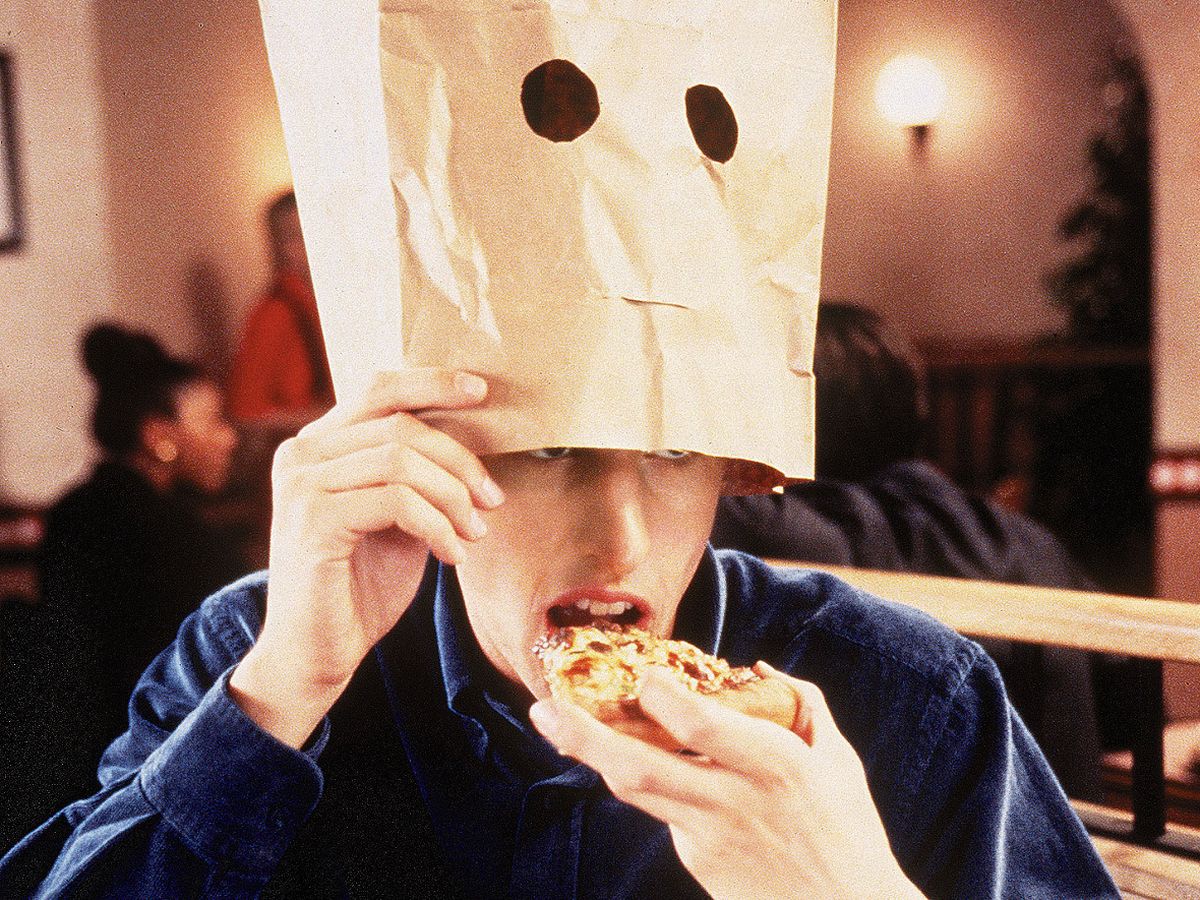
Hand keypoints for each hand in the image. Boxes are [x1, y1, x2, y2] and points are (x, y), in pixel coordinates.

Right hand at [230, 369, 503, 746]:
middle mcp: (301, 454)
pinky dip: (437, 525)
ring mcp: (302, 485)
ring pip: (402, 461)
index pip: (378, 390)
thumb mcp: (397, 518)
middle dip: (459, 461)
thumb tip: (472, 443)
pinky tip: (452, 555)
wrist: (317, 652)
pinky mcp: (313, 520)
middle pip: (400, 426)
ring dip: (453, 497)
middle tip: (492, 501)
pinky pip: (397, 501)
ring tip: (474, 533)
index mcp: (318, 445)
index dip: (431, 383)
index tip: (481, 392)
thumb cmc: (360, 585)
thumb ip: (417, 476)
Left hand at [530, 663, 923, 899]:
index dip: (662, 698)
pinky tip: (633, 755)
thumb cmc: (846, 828)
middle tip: (542, 706)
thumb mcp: (836, 757)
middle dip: (582, 736)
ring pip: (635, 791)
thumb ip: (798, 703)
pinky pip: (662, 811)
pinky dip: (646, 780)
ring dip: (590, 754)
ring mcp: (707, 838)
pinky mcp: (696, 862)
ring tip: (555, 720)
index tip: (642, 674)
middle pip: (639, 768)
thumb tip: (755, 667)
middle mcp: (732, 802)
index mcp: (774, 766)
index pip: (700, 727)